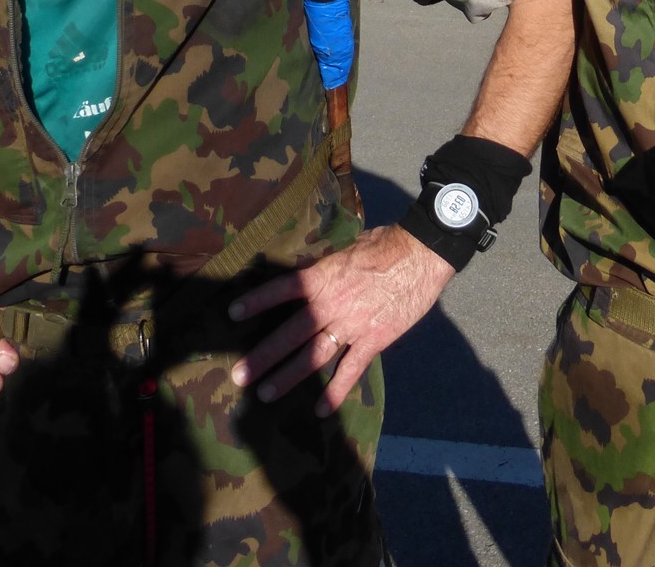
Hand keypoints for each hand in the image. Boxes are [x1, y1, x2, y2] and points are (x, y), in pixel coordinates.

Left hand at [228, 226, 455, 415]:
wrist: (421, 255)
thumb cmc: (384, 245)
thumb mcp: (346, 249)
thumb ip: (324, 267)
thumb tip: (305, 272)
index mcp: (322, 277)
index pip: (283, 289)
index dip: (257, 301)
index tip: (233, 313)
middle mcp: (331, 304)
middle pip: (290, 333)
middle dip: (263, 356)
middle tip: (238, 374)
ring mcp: (352, 325)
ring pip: (314, 356)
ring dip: (289, 377)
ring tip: (266, 394)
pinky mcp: (373, 340)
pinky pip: (351, 370)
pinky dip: (336, 391)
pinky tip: (320, 410)